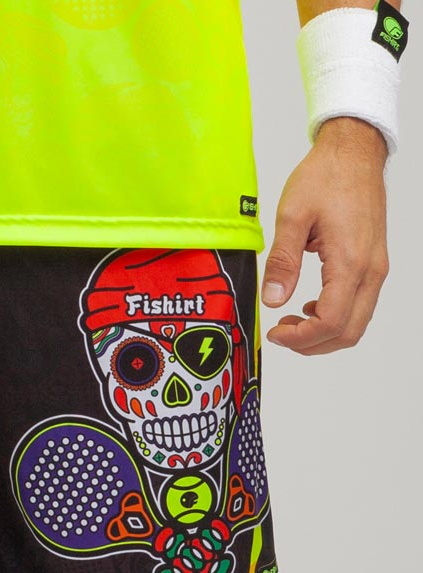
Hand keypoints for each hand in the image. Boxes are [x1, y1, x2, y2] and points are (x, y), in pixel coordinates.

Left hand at [262, 117, 389, 355]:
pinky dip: (335, 317)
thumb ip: (282, 262)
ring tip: (293, 321)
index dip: (301, 337)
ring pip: (356, 323)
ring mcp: (375, 268)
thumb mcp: (293, 215)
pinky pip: (359, 305)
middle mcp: (370, 269)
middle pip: (347, 332)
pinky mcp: (373, 263)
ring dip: (324, 333)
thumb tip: (272, 299)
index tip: (276, 332)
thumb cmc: (327, 176)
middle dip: (312, 344)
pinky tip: (311, 305)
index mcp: (350, 261)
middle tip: (283, 333)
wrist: (355, 151)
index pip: (330, 322)